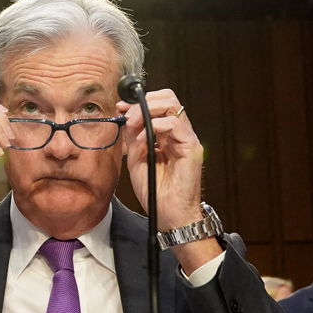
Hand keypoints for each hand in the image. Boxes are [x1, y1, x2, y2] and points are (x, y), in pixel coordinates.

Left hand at [118, 89, 205, 227]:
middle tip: (127, 114)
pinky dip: (156, 126)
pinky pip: (176, 124)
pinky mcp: (192, 147)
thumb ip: (133, 138)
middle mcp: (179, 133)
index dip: (139, 102)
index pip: (158, 104)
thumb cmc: (155, 192)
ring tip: (133, 124)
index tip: (120, 108)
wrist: (168, 215)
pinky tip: (143, 140)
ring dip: (147, 110)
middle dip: (144, 101)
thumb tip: (126, 117)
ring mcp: (187, 138)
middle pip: (168, 98)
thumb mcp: (137, 159)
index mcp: (167, 135)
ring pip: (172, 104)